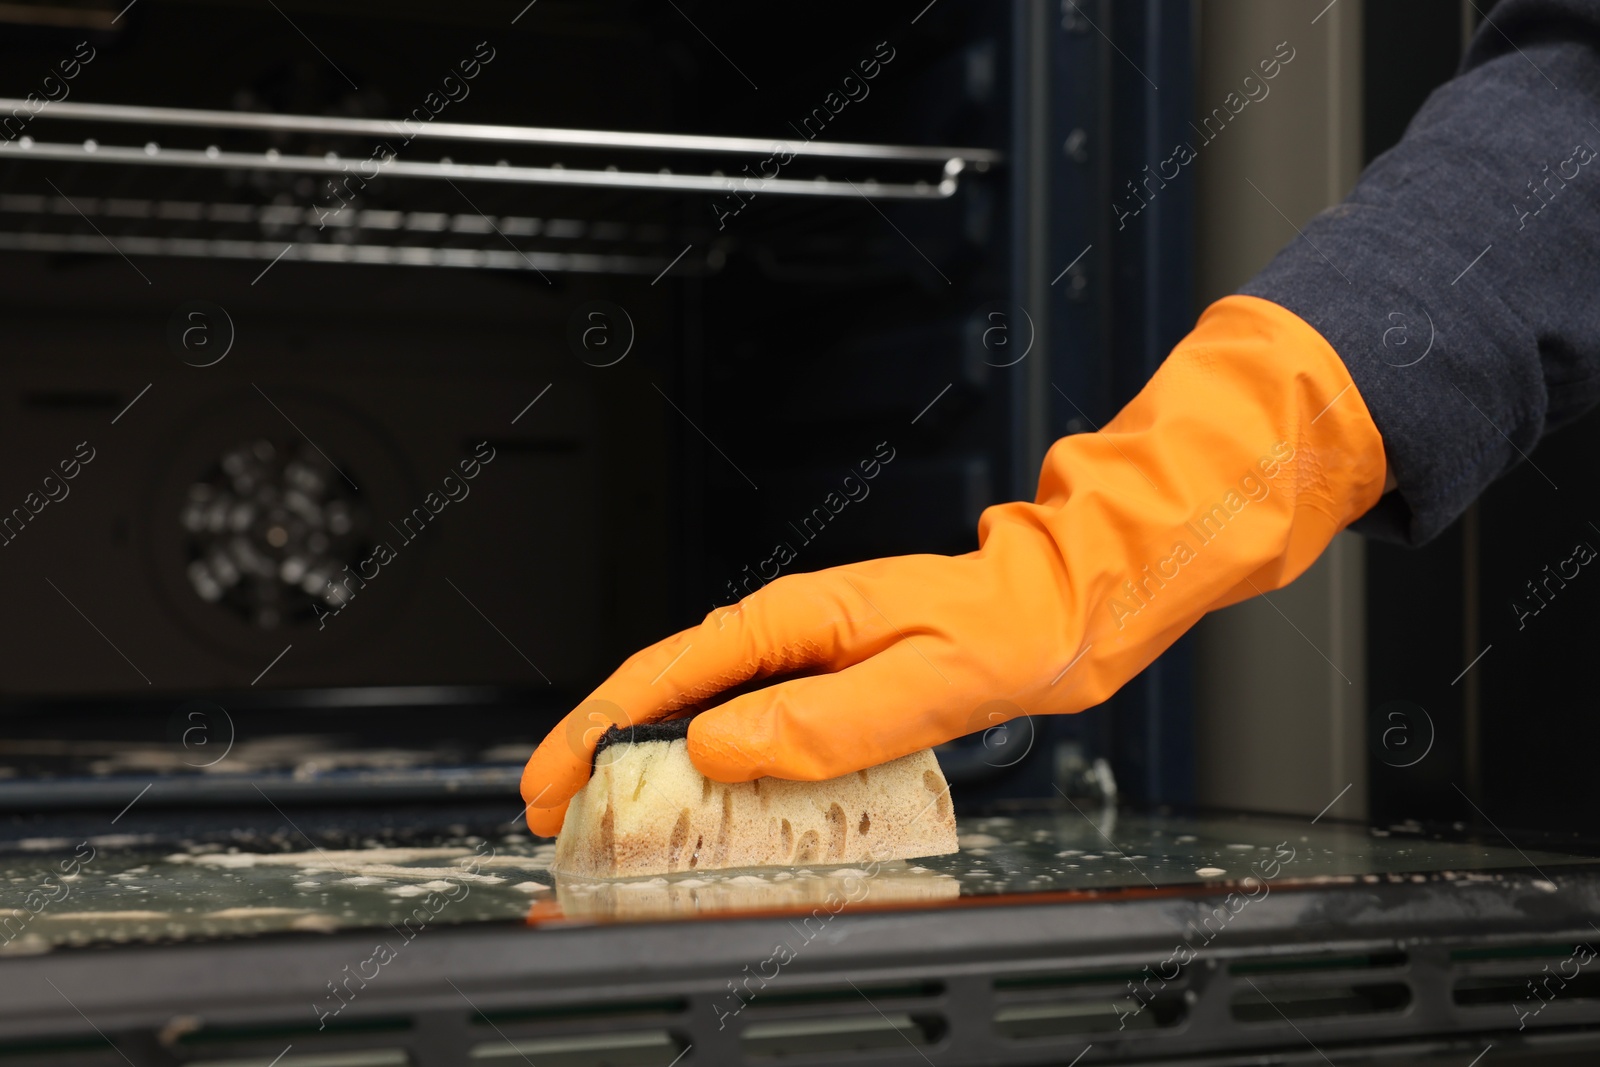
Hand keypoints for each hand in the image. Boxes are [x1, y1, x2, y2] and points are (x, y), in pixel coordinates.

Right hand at [520, 296, 1387, 835]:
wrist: (1060, 608)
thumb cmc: (1003, 632)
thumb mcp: (919, 686)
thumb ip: (819, 723)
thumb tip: (719, 747)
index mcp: (791, 620)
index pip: (665, 675)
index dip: (597, 730)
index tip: (554, 779)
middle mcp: (785, 631)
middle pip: (664, 690)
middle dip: (600, 749)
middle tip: (556, 813)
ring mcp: (803, 653)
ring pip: (698, 707)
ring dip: (647, 759)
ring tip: (609, 815)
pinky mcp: (824, 678)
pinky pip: (746, 719)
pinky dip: (706, 759)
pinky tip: (700, 796)